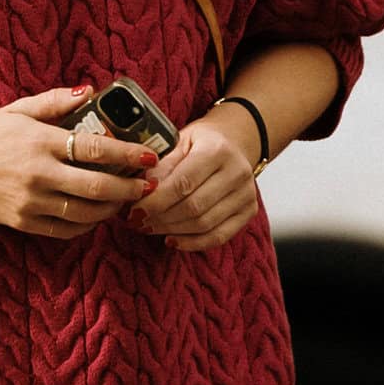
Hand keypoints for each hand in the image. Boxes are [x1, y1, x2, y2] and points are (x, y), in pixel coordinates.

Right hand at [0, 86, 157, 238]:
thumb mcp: (21, 109)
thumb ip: (56, 101)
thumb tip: (91, 91)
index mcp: (42, 142)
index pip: (96, 149)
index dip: (128, 154)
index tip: (150, 156)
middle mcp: (39, 174)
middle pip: (97, 187)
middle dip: (129, 188)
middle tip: (148, 185)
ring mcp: (32, 202)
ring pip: (85, 213)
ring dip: (112, 208)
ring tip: (126, 200)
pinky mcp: (24, 222)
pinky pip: (65, 230)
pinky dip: (87, 225)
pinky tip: (97, 215)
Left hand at [131, 107, 260, 250]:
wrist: (234, 142)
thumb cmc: (201, 142)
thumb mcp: (179, 141)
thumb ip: (162, 165)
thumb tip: (143, 190)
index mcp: (217, 150)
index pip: (183, 183)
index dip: (156, 201)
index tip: (134, 210)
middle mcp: (237, 172)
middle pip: (194, 207)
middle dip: (161, 218)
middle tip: (138, 222)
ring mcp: (247, 194)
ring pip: (204, 224)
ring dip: (172, 231)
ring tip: (150, 228)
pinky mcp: (249, 211)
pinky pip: (219, 236)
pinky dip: (193, 243)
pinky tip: (172, 240)